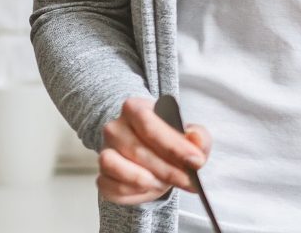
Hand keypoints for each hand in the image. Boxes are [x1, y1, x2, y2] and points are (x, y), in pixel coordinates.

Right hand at [96, 96, 211, 204]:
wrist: (154, 157)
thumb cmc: (171, 143)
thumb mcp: (191, 136)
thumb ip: (198, 136)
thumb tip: (194, 138)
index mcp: (135, 108)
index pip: (150, 125)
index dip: (174, 146)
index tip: (195, 161)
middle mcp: (115, 128)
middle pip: (138, 150)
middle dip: (168, 170)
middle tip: (188, 180)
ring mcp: (105, 152)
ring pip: (120, 168)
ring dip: (148, 180)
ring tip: (165, 182)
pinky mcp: (102, 176)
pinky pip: (114, 188)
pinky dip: (135, 193)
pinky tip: (149, 187)